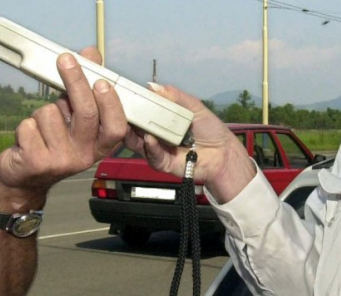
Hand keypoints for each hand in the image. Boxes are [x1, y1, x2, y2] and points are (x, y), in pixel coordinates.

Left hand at [0, 47, 126, 210]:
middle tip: (66, 60)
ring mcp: (61, 160)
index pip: (116, 126)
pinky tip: (28, 139)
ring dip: (40, 114)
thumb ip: (85, 88)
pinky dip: (24, 126)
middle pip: (86, 114)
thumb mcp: (73, 120)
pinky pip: (28, 126)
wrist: (25, 179)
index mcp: (98, 145)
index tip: (101, 81)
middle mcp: (84, 155)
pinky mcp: (37, 162)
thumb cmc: (51, 144)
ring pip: (50, 114)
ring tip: (41, 127)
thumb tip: (92, 55)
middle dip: (76, 82)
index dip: (111, 104)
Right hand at [124, 85, 255, 203]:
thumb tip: (152, 86)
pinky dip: (150, 147)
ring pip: (138, 142)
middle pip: (134, 127)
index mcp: (161, 120)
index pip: (141, 111)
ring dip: (132, 133)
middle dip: (125, 119)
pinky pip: (153, 156)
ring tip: (130, 124)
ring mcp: (158, 149)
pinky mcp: (163, 163)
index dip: (130, 105)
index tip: (121, 95)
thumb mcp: (193, 107)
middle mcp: (156, 134)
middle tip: (117, 109)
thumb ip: (175, 97)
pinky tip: (150, 138)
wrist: (224, 153)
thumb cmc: (211, 130)